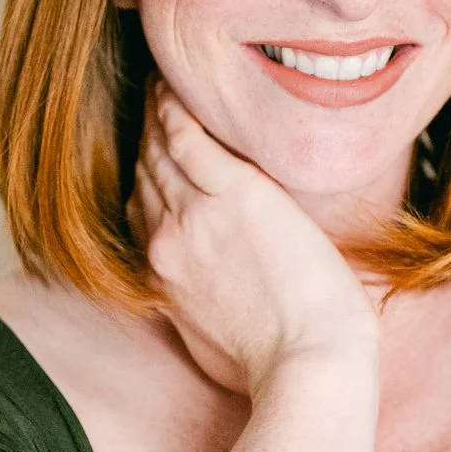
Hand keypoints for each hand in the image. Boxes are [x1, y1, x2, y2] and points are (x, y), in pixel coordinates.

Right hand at [127, 78, 378, 396]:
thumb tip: (209, 297)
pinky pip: (190, 139)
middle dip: (148, 139)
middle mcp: (167, 242)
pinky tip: (172, 88)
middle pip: (147, 176)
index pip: (142, 212)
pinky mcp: (236, 195)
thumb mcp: (214, 342)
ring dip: (157, 114)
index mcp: (164, 277)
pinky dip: (176, 110)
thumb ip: (199, 305)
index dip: (145, 178)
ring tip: (160, 85)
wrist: (308, 365)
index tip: (151, 154)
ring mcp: (195, 217)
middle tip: (154, 103)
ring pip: (162, 152)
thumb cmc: (277, 366)